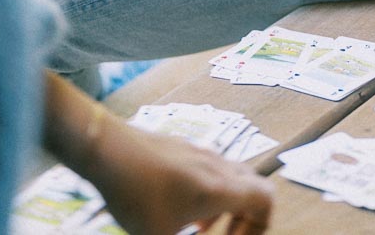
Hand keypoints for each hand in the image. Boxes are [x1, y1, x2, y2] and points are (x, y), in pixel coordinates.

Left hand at [42, 74, 272, 234]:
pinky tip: (177, 208)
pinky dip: (207, 192)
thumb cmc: (137, 197)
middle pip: (252, 186)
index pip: (265, 199)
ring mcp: (200, 152)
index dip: (259, 227)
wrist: (108, 150)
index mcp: (220, 189)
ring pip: (230, 177)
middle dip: (245, 217)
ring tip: (198, 228)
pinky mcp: (182, 147)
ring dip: (224, 206)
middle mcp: (217, 166)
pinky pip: (211, 169)